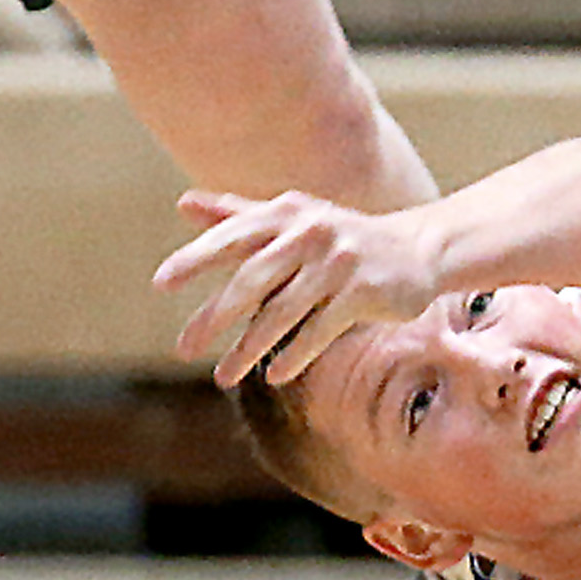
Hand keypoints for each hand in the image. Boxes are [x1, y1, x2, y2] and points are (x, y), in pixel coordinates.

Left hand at [155, 188, 445, 384]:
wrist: (419, 248)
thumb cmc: (341, 237)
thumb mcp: (293, 220)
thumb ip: (238, 215)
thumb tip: (183, 203)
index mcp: (287, 213)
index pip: (233, 235)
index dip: (196, 257)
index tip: (161, 284)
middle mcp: (311, 232)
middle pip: (252, 279)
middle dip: (214, 317)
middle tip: (183, 349)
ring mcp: (340, 262)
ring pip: (282, 312)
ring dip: (248, 349)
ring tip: (222, 377)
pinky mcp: (365, 292)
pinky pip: (320, 329)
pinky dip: (294, 355)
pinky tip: (273, 374)